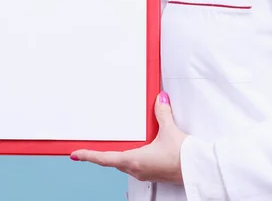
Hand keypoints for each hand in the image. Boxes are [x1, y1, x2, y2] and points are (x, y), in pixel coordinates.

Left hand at [70, 91, 187, 183]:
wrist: (197, 171)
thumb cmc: (182, 157)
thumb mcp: (169, 131)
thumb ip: (161, 113)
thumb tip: (159, 99)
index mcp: (135, 160)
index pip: (105, 159)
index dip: (88, 156)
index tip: (75, 154)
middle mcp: (137, 169)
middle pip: (111, 162)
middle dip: (99, 155)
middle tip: (85, 150)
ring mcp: (144, 172)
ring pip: (122, 163)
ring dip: (113, 156)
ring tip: (104, 148)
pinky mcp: (153, 172)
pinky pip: (134, 164)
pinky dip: (126, 157)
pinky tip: (133, 149)